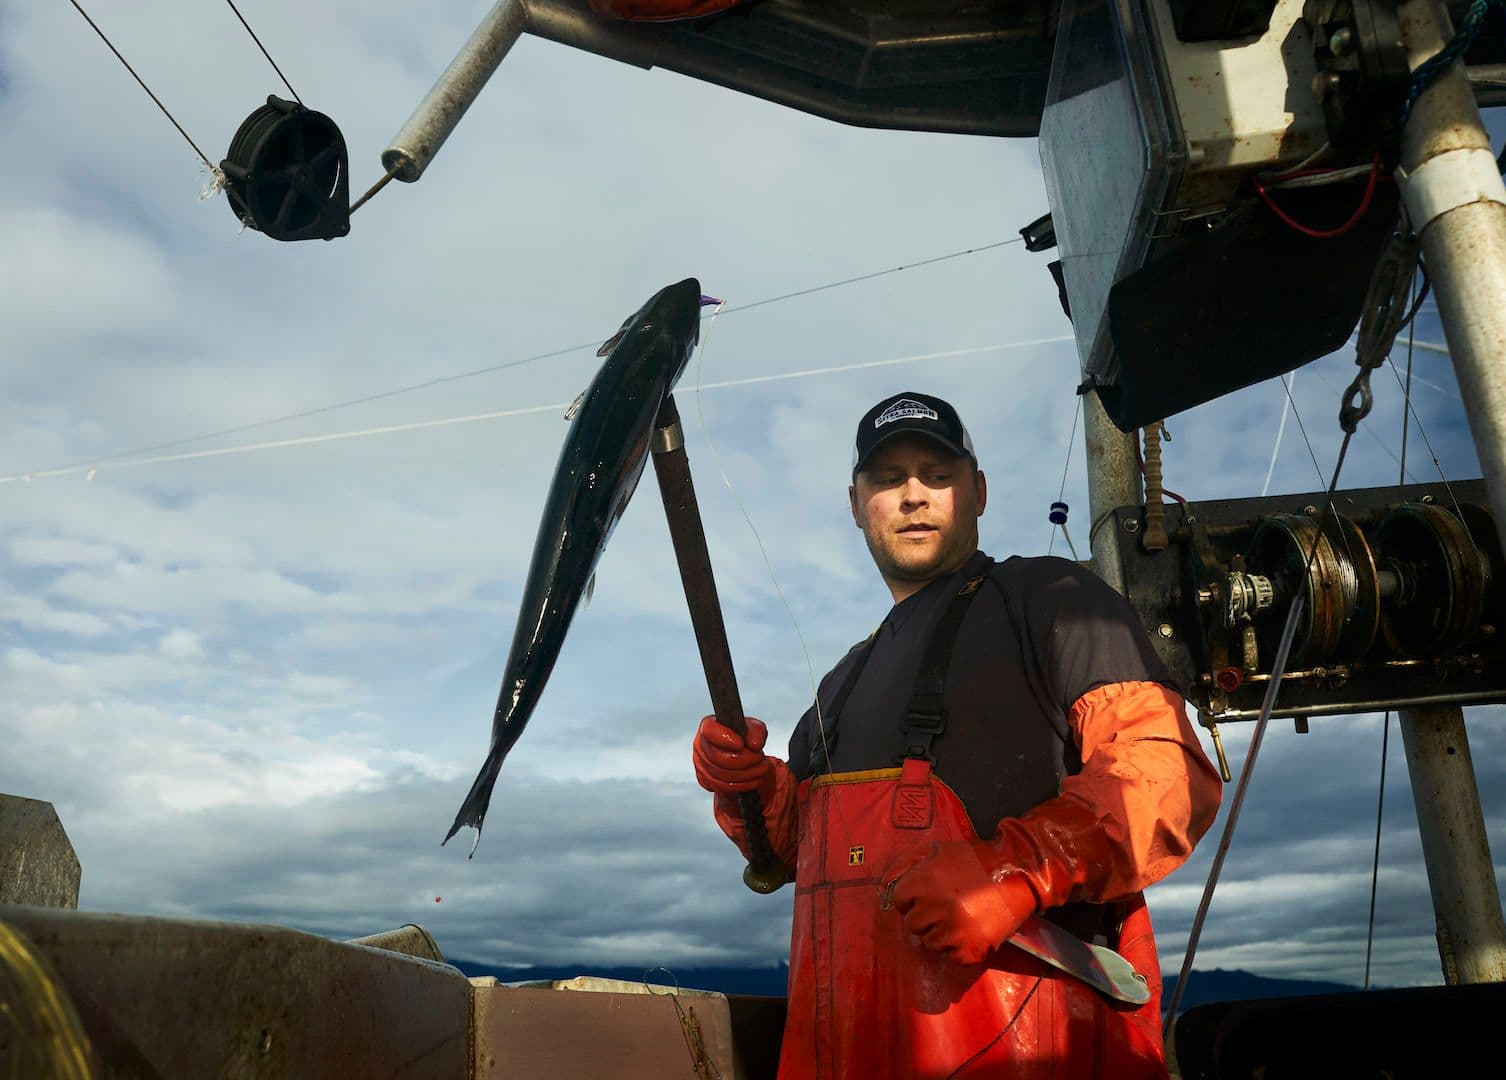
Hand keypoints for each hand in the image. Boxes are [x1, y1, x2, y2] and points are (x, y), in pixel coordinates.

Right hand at [692, 716, 778, 801]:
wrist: (741, 752)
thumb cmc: (745, 737)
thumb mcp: (755, 729)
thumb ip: (756, 732)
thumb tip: (753, 745)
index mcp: (709, 726)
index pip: (710, 731)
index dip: (725, 738)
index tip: (741, 744)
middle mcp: (700, 745)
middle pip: (719, 758)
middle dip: (745, 760)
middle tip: (759, 758)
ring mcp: (700, 764)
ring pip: (722, 776)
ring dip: (747, 775)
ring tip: (762, 769)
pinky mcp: (704, 780)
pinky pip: (722, 788)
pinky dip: (742, 786)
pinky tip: (753, 779)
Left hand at [886, 840, 1039, 965]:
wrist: (1017, 873)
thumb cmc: (973, 859)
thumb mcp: (936, 850)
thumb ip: (905, 864)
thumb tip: (883, 884)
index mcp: (924, 882)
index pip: (898, 900)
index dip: (912, 896)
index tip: (927, 892)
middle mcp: (937, 909)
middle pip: (912, 924)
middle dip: (925, 914)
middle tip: (946, 903)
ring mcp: (955, 932)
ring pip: (930, 943)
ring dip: (940, 932)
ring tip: (960, 915)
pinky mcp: (971, 950)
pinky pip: (950, 957)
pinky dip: (957, 947)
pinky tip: (970, 928)